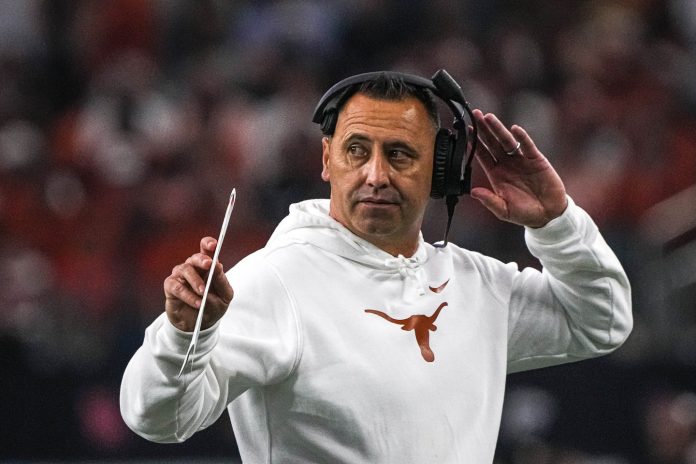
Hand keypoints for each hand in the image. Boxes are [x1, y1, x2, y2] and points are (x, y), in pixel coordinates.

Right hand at [163, 237, 233, 331]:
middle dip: (202, 259)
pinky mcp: (171, 288)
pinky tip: (197, 303)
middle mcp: (192, 268)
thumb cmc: (213, 306)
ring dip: (196, 281)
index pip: (206, 249)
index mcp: (207, 267)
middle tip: (209, 264)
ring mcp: (180, 276)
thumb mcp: (224, 296)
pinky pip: (177, 287)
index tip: (213, 244)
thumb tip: (217, 265)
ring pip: (185, 269)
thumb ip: (221, 281)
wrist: (200, 325)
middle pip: (194, 257)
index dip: (208, 243)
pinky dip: (188, 295)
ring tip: (203, 293)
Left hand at [470, 109, 566, 227]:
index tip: (466, 132)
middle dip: (483, 129)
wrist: (548, 215)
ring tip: (488, 117)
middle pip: (492, 143)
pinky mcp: (536, 159)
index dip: (474, 144)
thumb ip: (489, 201)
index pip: (482, 155)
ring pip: (507, 141)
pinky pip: (528, 146)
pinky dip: (522, 137)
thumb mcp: (504, 210)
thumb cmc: (524, 213)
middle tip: (474, 114)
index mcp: (496, 174)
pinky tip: (515, 129)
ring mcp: (521, 160)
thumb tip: (473, 192)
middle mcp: (506, 164)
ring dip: (498, 129)